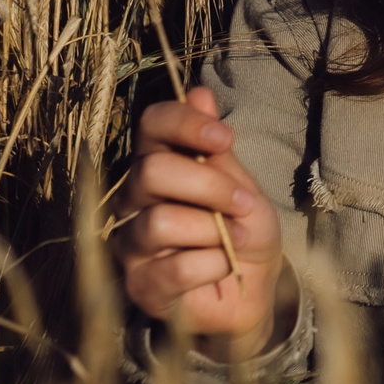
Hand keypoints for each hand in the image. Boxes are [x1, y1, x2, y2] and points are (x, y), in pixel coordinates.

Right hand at [112, 87, 286, 355]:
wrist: (253, 291)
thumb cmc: (244, 232)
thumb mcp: (241, 186)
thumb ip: (217, 149)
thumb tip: (198, 92)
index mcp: (159, 164)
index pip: (150, 124)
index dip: (184, 123)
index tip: (224, 138)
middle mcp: (133, 200)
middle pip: (152, 172)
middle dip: (210, 186)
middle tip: (243, 205)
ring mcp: (130, 244)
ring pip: (160, 222)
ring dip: (213, 232)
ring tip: (235, 241)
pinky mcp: (139, 285)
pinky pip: (175, 268)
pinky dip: (214, 265)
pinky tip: (223, 266)